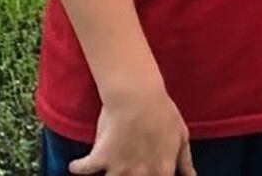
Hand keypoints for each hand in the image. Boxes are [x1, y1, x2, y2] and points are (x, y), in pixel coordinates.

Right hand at [71, 82, 194, 175]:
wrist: (138, 94)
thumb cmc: (163, 111)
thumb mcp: (181, 135)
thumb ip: (184, 161)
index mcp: (162, 170)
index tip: (146, 173)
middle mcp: (140, 174)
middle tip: (126, 168)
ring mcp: (118, 169)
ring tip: (105, 170)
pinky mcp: (99, 159)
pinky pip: (82, 170)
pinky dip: (78, 167)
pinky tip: (77, 164)